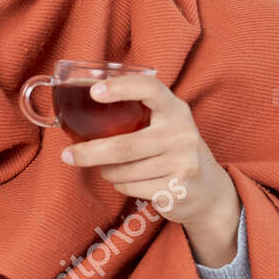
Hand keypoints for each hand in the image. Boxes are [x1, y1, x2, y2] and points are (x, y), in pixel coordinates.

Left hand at [60, 73, 240, 256]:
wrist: (210, 191)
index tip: (95, 92)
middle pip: (124, 146)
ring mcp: (182, 162)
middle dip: (90, 152)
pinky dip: (120, 185)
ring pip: (123, 171)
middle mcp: (182, 133)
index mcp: (175, 110)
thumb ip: (139, 115)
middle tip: (68, 155)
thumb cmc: (174, 151)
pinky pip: (130, 187)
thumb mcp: (166, 125)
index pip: (150, 88)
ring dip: (107, 171)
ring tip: (111, 168)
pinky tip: (130, 181)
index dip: (121, 87)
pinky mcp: (176, 189)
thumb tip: (83, 111)